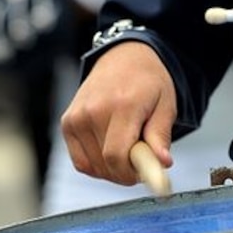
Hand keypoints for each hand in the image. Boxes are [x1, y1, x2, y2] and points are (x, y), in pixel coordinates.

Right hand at [60, 41, 175, 184]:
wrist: (123, 58)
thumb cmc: (149, 83)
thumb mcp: (165, 105)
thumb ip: (161, 135)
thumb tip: (163, 162)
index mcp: (122, 105)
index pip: (116, 156)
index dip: (131, 174)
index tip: (145, 173)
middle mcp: (93, 110)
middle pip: (105, 164)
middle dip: (126, 172)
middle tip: (141, 159)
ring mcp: (76, 117)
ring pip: (92, 166)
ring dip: (112, 170)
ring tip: (127, 149)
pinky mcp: (67, 123)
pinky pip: (81, 162)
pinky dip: (97, 165)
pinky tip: (111, 152)